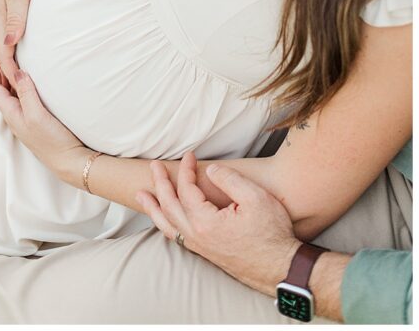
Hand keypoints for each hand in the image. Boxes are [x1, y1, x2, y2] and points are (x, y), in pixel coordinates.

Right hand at [0, 0, 36, 84]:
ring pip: (6, 47)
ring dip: (12, 65)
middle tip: (23, 98)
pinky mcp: (7, 11)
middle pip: (3, 55)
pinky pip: (9, 37)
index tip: (23, 90)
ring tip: (22, 83)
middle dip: (10, 76)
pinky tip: (22, 55)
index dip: (13, 74)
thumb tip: (11, 43)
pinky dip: (14, 51)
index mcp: (0, 20)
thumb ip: (16, 17)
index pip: (5, 55)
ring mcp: (1, 16)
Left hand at [0, 53, 86, 183]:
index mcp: (11, 114)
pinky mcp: (36, 121)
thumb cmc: (53, 141)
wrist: (70, 162)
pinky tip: (30, 83)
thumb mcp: (37, 115)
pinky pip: (22, 99)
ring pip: (11, 94)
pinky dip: (21, 86)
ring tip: (15, 63)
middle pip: (0, 90)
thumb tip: (17, 71)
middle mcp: (15, 116)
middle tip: (3, 54)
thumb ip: (26, 93)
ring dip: (10, 78)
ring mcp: (25, 119)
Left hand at [136, 152, 300, 294]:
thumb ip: (230, 179)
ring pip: (167, 225)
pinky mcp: (205, 253)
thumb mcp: (256, 198)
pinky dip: (165, 223)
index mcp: (205, 221)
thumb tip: (212, 169)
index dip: (185, 170)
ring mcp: (199, 246)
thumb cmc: (272, 234)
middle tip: (154, 167)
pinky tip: (164, 218)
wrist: (282, 269)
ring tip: (142, 195)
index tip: (189, 155)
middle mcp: (196, 235)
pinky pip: (176, 235)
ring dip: (153, 207)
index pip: (185, 189)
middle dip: (160, 183)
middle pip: (169, 205)